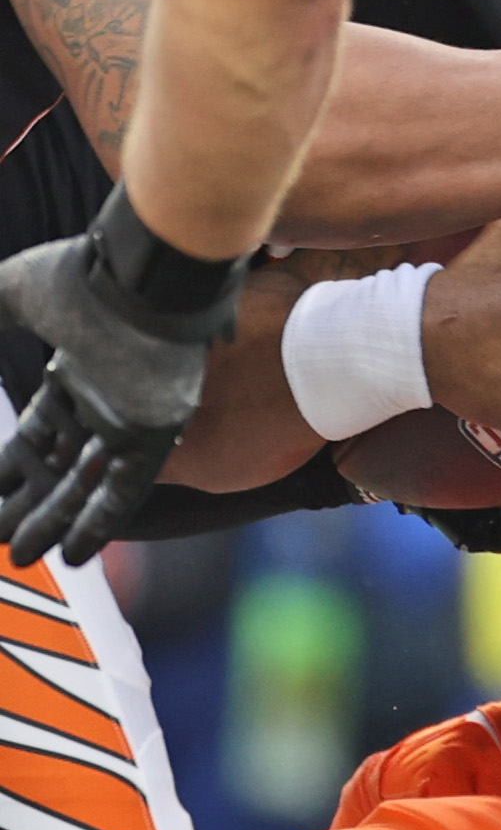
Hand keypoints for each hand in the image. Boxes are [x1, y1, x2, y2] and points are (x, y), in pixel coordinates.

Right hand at [0, 229, 214, 564]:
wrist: (145, 275)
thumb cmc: (85, 278)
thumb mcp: (14, 292)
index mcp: (76, 371)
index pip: (41, 432)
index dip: (15, 466)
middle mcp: (104, 401)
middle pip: (61, 467)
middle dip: (29, 504)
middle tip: (2, 539)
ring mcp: (130, 420)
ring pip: (88, 485)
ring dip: (55, 521)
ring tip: (23, 554)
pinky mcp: (156, 435)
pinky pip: (127, 491)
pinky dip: (99, 521)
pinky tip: (74, 553)